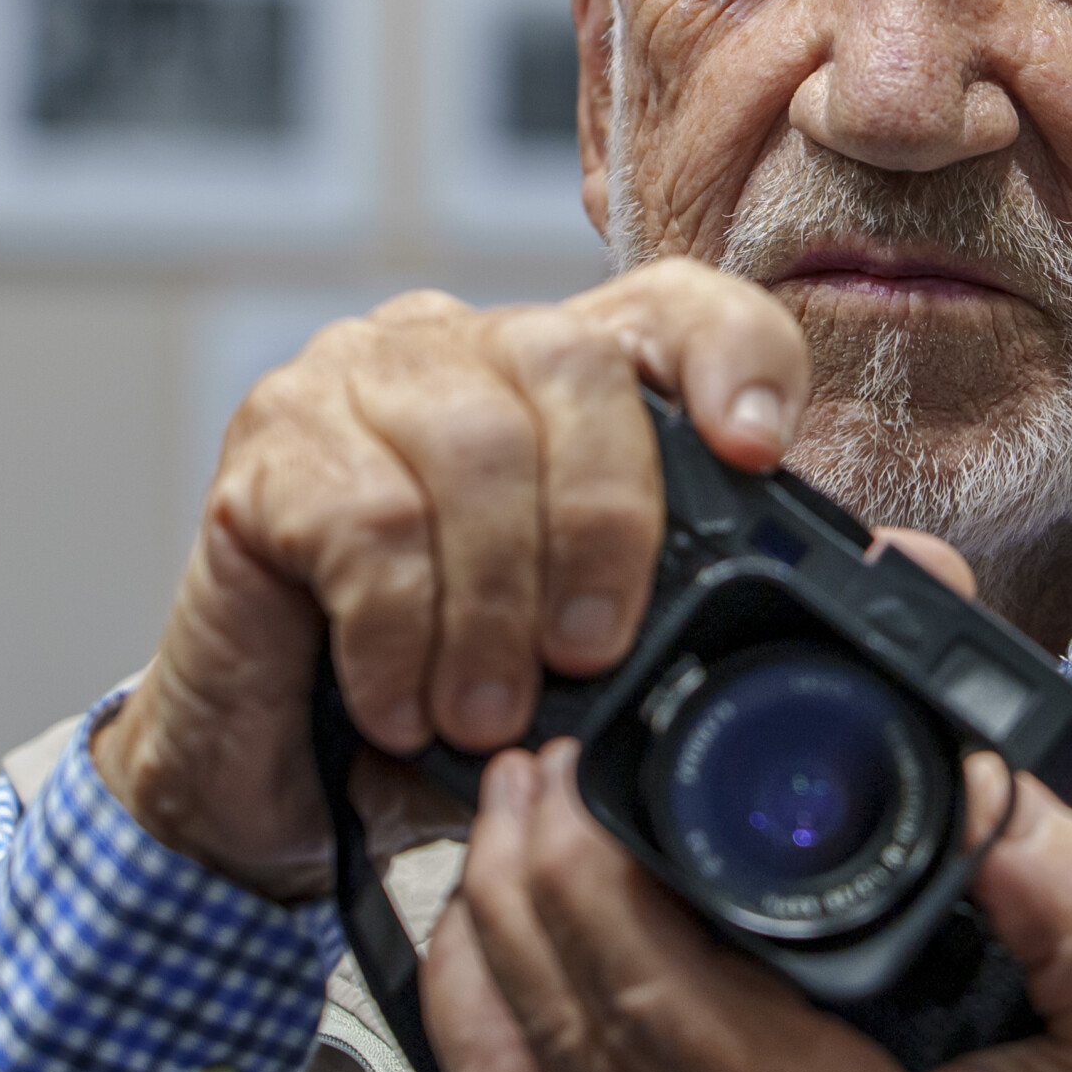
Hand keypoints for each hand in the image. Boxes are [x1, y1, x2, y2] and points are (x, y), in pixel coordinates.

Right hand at [90, 258, 809, 901]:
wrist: (276, 766)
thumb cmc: (450, 690)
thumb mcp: (587, 647)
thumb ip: (677, 595)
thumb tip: (803, 595)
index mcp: (564, 370)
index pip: (676, 306)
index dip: (735, 358)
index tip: (758, 452)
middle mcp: (464, 343)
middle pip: (573, 365)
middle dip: (604, 524)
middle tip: (591, 655)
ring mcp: (357, 376)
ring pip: (472, 446)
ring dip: (496, 606)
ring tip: (490, 712)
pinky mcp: (267, 443)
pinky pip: (363, 522)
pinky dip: (400, 634)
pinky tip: (403, 704)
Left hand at [425, 539, 1071, 1071]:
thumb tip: (988, 791)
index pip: (662, 1013)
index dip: (590, 884)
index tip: (575, 773)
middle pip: (567, 1038)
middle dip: (525, 881)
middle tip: (535, 764)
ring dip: (494, 945)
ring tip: (506, 829)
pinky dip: (486, 1035)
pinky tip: (490, 953)